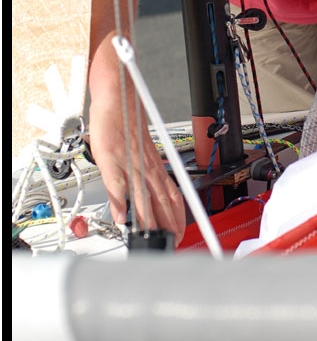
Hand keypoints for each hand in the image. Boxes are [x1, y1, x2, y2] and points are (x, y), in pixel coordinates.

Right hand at [87, 95, 186, 246]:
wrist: (119, 97)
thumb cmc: (127, 124)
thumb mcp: (139, 153)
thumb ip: (142, 178)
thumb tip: (141, 201)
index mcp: (155, 167)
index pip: (172, 196)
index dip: (178, 217)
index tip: (180, 235)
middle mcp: (147, 167)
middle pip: (161, 200)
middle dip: (167, 224)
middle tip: (170, 244)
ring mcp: (131, 163)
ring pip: (143, 195)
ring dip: (148, 219)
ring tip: (150, 238)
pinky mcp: (112, 158)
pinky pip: (118, 182)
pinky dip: (120, 200)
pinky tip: (120, 215)